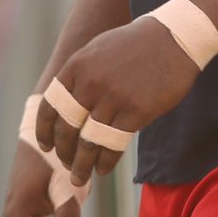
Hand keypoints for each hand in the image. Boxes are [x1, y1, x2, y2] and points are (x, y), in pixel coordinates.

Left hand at [35, 17, 198, 185]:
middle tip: (65, 166)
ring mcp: (113, 97)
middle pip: (66, 129)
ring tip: (80, 178)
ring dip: (81, 165)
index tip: (45, 147)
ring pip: (88, 142)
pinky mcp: (136, 111)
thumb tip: (65, 103)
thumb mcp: (98, 51)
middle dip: (63, 153)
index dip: (44, 131)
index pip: (50, 107)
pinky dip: (105, 161)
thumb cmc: (135, 45)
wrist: (173, 38)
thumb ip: (79, 75)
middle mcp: (90, 82)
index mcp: (77, 66)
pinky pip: (113, 144)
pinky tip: (103, 168)